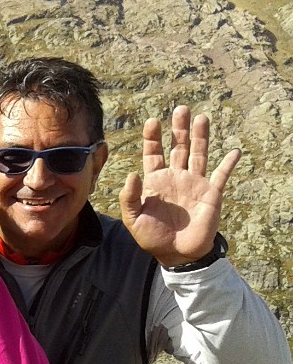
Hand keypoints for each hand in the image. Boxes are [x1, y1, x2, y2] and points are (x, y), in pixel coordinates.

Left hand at [119, 106, 239, 267]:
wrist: (176, 254)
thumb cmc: (152, 237)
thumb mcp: (132, 218)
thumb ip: (129, 197)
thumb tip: (132, 174)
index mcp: (155, 181)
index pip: (153, 153)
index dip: (152, 138)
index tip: (151, 121)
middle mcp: (176, 177)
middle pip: (178, 147)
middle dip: (179, 128)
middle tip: (181, 108)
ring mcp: (195, 183)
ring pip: (199, 154)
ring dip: (201, 136)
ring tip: (201, 117)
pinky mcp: (211, 193)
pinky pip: (222, 175)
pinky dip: (229, 163)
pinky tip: (235, 151)